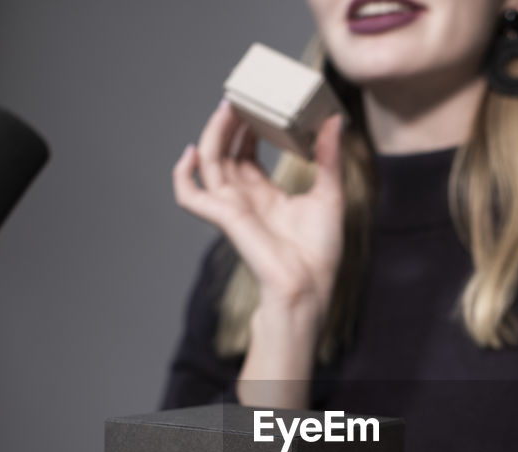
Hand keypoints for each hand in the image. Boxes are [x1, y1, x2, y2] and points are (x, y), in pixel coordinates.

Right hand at [172, 101, 345, 323]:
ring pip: (209, 162)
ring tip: (227, 109)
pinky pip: (189, 195)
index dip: (248, 127)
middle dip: (230, 123)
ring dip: (213, 134)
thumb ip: (328, 157)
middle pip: (225, 151)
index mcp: (265, 195)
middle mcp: (244, 198)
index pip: (247, 152)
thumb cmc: (318, 252)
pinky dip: (182, 175)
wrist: (309, 286)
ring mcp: (232, 207)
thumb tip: (334, 122)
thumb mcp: (330, 193)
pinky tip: (190, 152)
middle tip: (240, 98)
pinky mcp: (224, 217)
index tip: (255, 104)